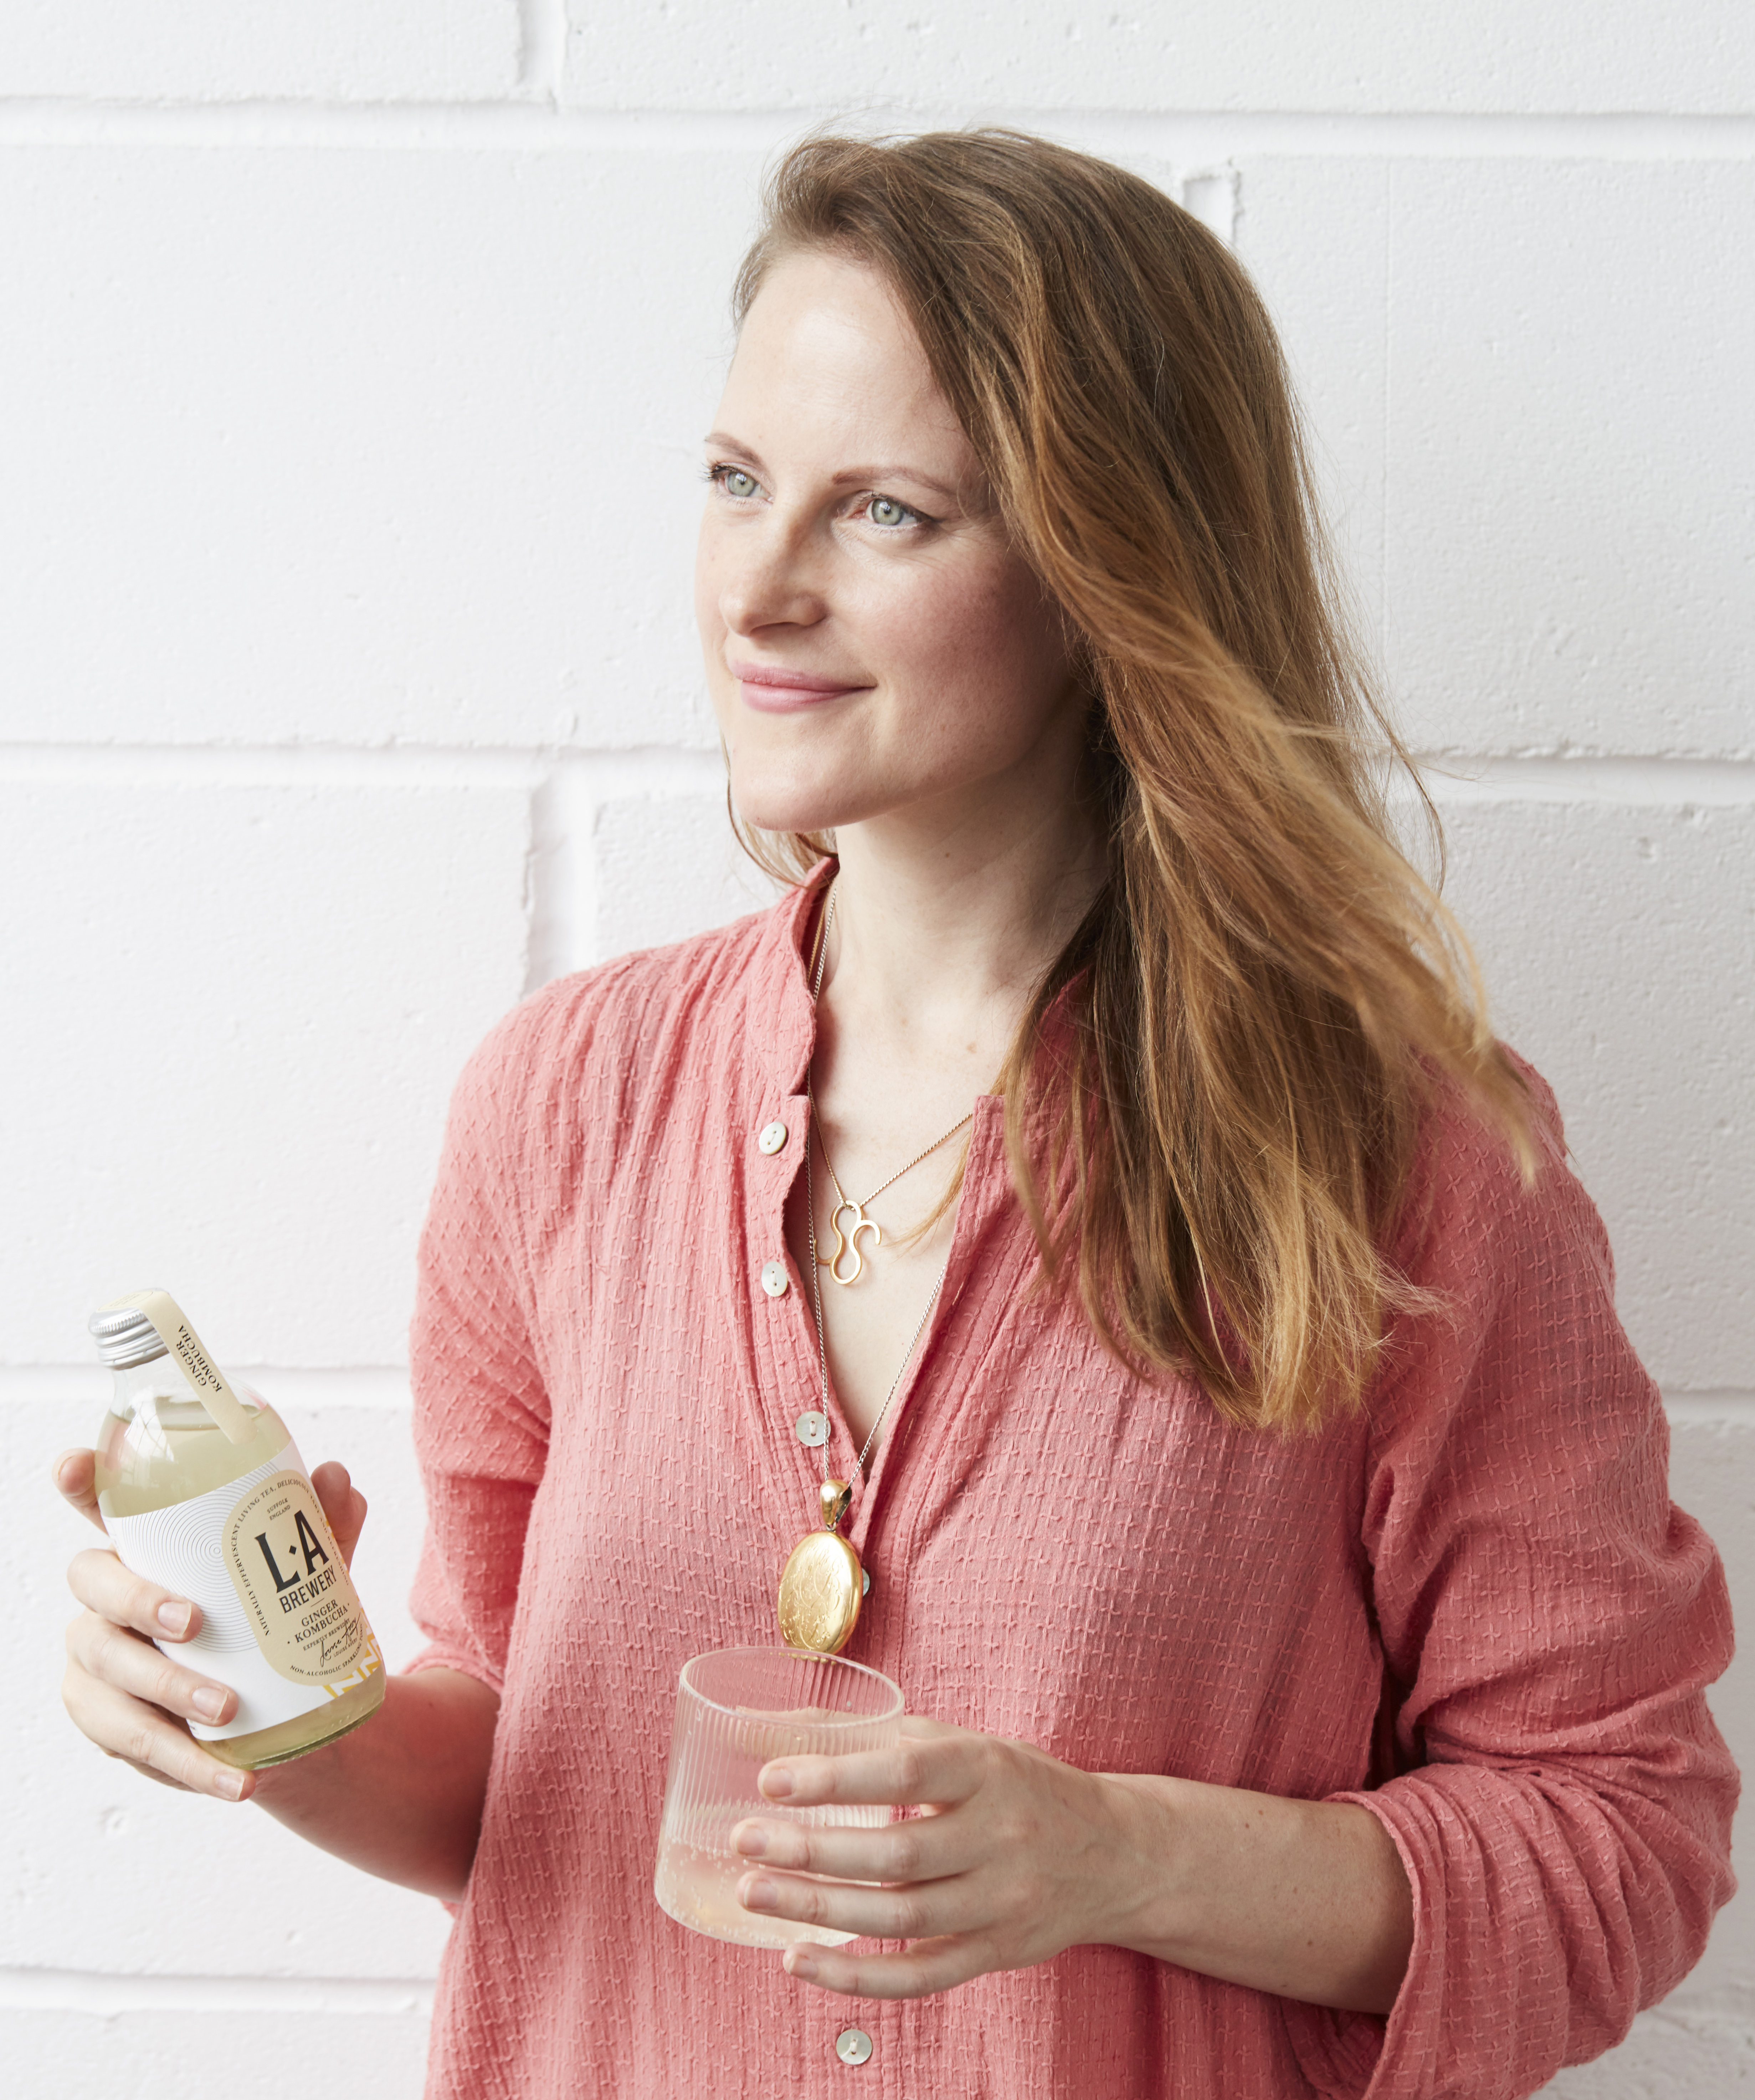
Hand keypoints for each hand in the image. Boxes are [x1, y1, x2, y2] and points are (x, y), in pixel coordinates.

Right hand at [55, 1450, 368, 1804]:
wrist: (279, 1709)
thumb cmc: (270, 1615)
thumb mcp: (303, 1573)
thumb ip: (321, 1528)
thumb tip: (335, 1477)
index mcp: (143, 1549)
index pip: (97, 1507)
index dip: (78, 1484)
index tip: (74, 1466)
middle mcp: (104, 1601)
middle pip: (95, 1593)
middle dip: (138, 1606)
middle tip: (195, 1625)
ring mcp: (98, 1664)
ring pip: (107, 1677)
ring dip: (167, 1697)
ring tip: (229, 1716)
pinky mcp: (108, 1724)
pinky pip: (131, 1745)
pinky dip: (185, 1764)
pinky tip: (231, 1777)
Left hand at [729, 1716, 1142, 1998]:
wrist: (1114, 1852)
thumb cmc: (1017, 1787)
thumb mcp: (962, 1744)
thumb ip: (879, 1737)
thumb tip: (778, 1726)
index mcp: (986, 1769)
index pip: (905, 1771)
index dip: (834, 1777)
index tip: (770, 1780)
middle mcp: (999, 1837)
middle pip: (895, 1854)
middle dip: (810, 1851)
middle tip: (744, 1843)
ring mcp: (1001, 1903)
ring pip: (899, 1918)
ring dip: (817, 1911)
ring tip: (753, 1894)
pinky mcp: (996, 1955)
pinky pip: (918, 1976)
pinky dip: (853, 1976)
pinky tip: (798, 1960)